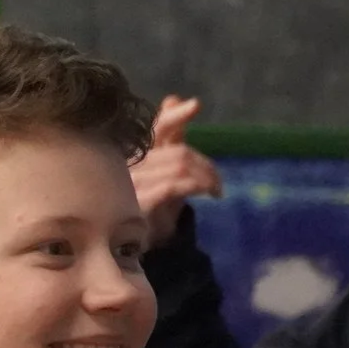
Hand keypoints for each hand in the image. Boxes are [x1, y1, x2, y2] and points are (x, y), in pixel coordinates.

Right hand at [132, 95, 222, 248]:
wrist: (131, 249)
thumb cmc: (150, 207)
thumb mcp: (164, 170)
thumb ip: (170, 138)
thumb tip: (173, 98)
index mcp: (137, 154)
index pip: (155, 128)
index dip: (175, 116)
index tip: (195, 106)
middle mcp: (130, 164)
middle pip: (179, 152)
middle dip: (207, 165)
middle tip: (218, 184)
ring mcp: (131, 182)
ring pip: (180, 165)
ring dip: (206, 177)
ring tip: (215, 191)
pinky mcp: (137, 201)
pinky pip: (173, 184)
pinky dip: (195, 185)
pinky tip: (206, 193)